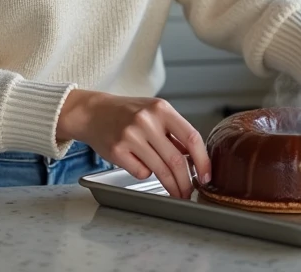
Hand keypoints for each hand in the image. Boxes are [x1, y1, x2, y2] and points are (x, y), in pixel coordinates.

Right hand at [57, 89, 211, 198]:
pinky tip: (139, 163)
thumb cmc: (127, 113)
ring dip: (172, 186)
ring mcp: (131, 135)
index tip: (206, 176)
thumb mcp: (153, 113)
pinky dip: (145, 173)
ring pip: (160, 170)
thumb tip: (195, 159)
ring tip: (176, 192)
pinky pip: (141, 172)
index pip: (191, 137)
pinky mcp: (117, 150)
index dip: (202, 160)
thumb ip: (174, 132)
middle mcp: (147, 120)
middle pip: (176, 159)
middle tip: (190, 192)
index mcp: (161, 108)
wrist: (93, 112)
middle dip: (187, 182)